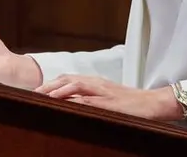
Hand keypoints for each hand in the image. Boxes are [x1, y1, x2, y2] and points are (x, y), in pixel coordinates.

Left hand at [36, 74, 181, 120]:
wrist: (155, 103)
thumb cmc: (133, 105)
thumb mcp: (110, 100)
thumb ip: (92, 101)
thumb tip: (74, 108)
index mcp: (96, 83)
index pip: (68, 79)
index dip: (51, 84)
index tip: (36, 91)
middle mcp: (97, 84)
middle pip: (67, 79)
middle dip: (48, 86)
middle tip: (32, 93)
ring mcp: (103, 92)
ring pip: (75, 86)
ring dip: (57, 90)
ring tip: (41, 96)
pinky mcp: (109, 103)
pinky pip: (88, 100)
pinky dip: (74, 101)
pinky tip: (63, 104)